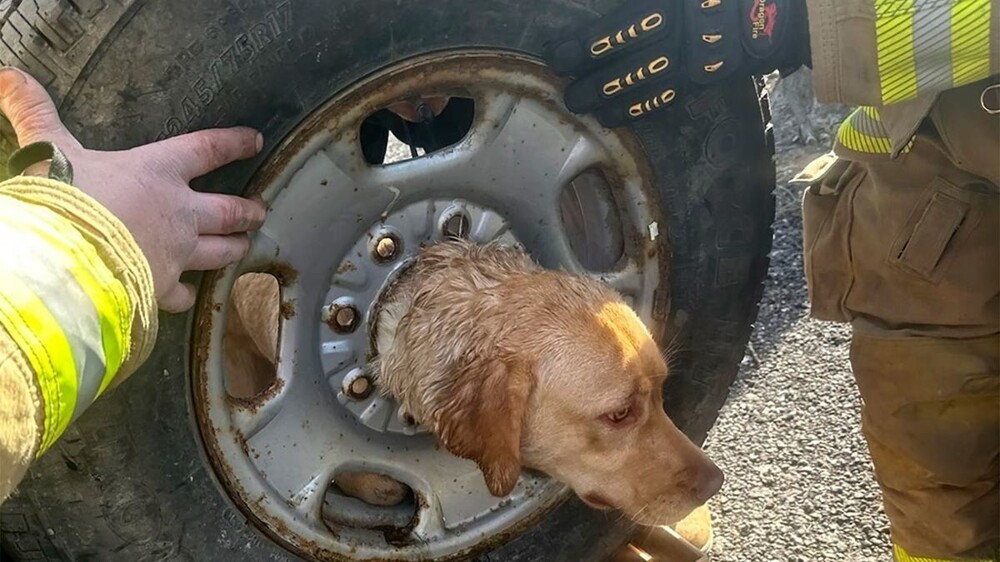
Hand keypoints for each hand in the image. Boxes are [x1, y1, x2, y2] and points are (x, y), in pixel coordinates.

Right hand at [0, 67, 265, 311]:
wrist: (62, 262)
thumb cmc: (61, 200)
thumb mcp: (47, 150)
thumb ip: (34, 113)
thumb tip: (8, 74)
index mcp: (157, 171)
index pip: (207, 150)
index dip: (233, 143)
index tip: (255, 141)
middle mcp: (178, 213)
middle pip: (228, 210)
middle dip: (248, 210)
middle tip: (261, 210)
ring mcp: (176, 253)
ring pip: (220, 251)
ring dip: (234, 247)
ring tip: (245, 245)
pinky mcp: (162, 288)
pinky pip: (183, 294)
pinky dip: (188, 295)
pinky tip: (189, 297)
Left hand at [544, 0, 809, 126]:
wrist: (775, 11)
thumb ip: (644, 4)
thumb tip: (619, 10)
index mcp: (671, 7)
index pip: (622, 30)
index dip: (588, 45)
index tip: (560, 54)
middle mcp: (680, 37)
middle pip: (630, 63)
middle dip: (596, 81)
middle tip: (569, 95)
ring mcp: (693, 61)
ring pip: (647, 85)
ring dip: (614, 100)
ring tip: (587, 110)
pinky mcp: (703, 78)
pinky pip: (668, 96)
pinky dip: (642, 107)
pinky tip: (619, 116)